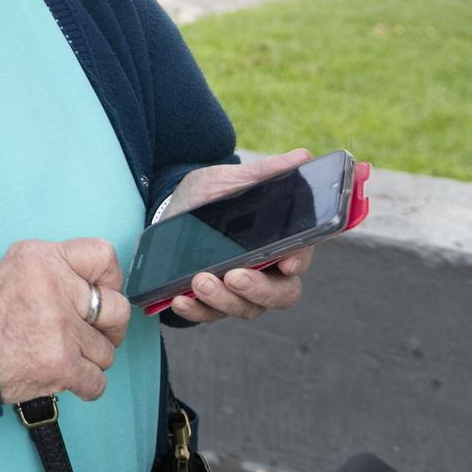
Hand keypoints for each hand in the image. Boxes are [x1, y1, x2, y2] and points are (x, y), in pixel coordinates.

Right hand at [0, 238, 127, 405]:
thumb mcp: (18, 264)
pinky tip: (67, 374)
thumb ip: (58, 267)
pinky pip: (98, 382)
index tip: (101, 292)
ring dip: (89, 358)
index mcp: (46, 259)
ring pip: (107, 351)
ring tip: (65, 352)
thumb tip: (95, 284)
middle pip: (117, 310)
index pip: (104, 256)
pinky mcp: (62, 366)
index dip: (109, 279)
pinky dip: (85, 384)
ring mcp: (62, 331)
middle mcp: (57, 290)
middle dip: (108, 327)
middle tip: (91, 331)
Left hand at [164, 149, 315, 324]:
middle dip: (258, 289)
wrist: (167, 211)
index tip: (286, 262)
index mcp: (278, 243)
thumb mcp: (230, 180)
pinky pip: (210, 316)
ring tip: (199, 281)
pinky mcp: (212, 303)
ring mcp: (239, 292)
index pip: (299, 260)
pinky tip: (180, 299)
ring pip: (246, 309)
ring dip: (223, 300)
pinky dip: (196, 311)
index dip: (297, 263)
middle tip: (233, 276)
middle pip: (280, 295)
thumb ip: (265, 173)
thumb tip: (303, 156)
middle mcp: (266, 273)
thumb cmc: (207, 196)